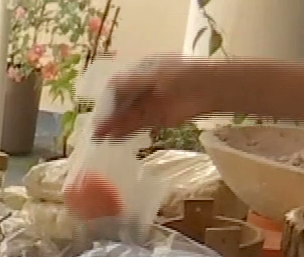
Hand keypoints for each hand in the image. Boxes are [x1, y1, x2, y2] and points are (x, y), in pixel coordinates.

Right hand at [93, 54, 207, 139]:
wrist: (208, 89)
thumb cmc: (180, 76)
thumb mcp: (152, 76)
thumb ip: (130, 85)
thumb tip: (110, 88)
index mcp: (140, 72)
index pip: (117, 86)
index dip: (106, 100)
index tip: (98, 113)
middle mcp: (143, 88)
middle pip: (121, 103)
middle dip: (108, 117)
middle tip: (95, 131)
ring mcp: (151, 104)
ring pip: (128, 116)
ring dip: (114, 126)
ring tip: (100, 138)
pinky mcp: (159, 119)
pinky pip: (137, 125)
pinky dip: (125, 132)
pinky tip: (114, 138)